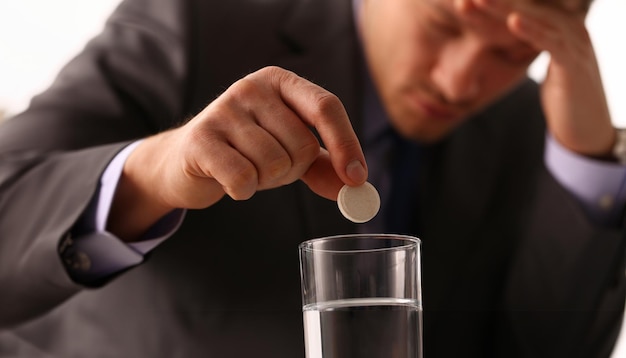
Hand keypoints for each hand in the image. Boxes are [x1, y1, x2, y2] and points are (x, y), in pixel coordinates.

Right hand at [109, 66, 366, 239]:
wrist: (186, 160)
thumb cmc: (246, 152)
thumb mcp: (289, 151)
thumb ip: (325, 165)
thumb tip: (357, 187)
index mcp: (280, 82)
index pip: (326, 106)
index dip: (346, 143)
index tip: (357, 178)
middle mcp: (252, 87)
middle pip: (302, 144)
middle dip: (294, 171)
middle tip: (271, 170)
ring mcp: (223, 110)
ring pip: (275, 164)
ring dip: (266, 181)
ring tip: (247, 170)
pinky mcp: (201, 139)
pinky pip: (243, 178)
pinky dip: (243, 190)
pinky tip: (230, 182)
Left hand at [472, 0, 614, 156]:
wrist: (586, 128)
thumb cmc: (562, 96)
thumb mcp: (540, 64)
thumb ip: (526, 44)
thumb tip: (503, 31)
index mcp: (559, 24)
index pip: (525, 4)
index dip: (499, 0)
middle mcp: (571, 26)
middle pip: (530, 4)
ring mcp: (576, 42)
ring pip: (538, 18)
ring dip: (507, 7)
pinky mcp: (575, 63)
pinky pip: (551, 42)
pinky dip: (531, 30)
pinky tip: (512, 21)